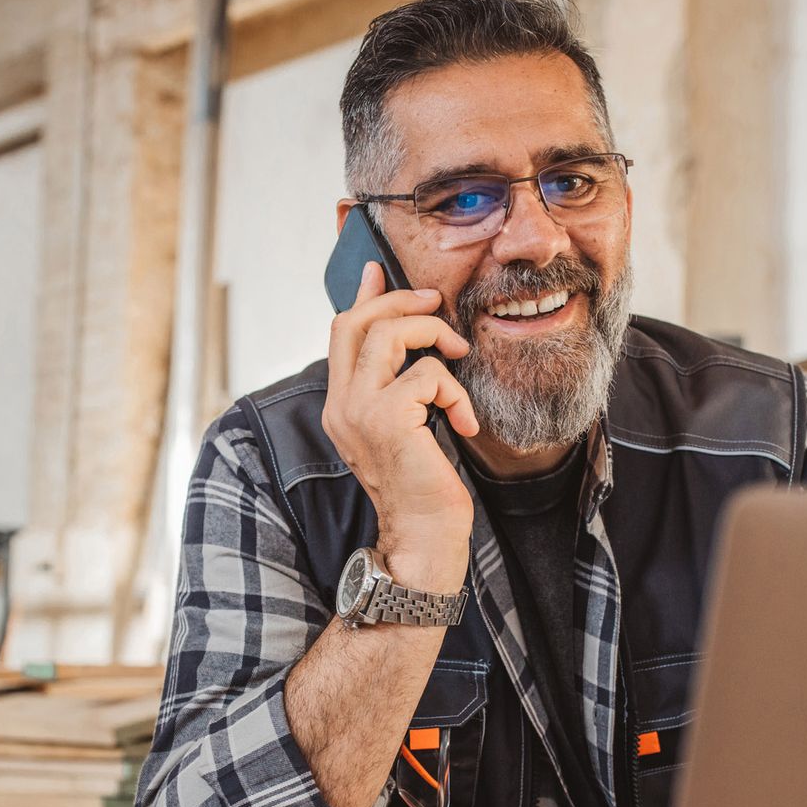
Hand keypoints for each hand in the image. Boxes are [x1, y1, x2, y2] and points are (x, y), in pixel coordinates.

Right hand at [322, 262, 476, 591]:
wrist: (423, 536)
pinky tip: (465, 421)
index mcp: (342, 405)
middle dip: (401, 302)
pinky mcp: (388, 419)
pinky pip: (427, 373)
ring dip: (433, 334)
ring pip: (388, 334)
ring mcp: (359, 411)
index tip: (377, 270)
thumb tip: (415, 349)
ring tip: (458, 356)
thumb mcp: (406, 428)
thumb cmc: (423, 488)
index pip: (341, 334)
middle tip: (437, 302)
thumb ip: (400, 388)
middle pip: (356, 322)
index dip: (362, 296)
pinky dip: (455, 390)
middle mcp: (341, 405)